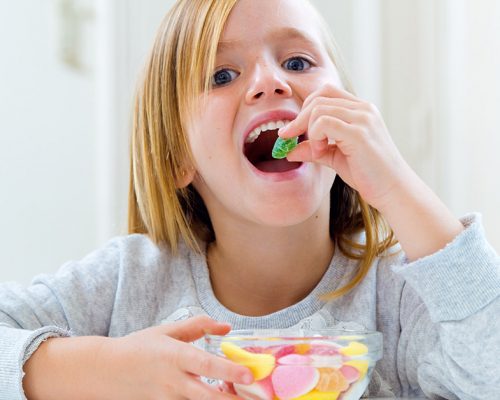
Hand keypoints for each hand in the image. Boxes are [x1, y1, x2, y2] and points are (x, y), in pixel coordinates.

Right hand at [97, 315, 252, 399]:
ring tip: (237, 398)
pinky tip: (214, 397)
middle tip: (255, 399)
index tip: (249, 374)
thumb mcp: (167, 331)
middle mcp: (173, 381)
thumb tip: (226, 327)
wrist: (104, 371)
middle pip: (207, 396)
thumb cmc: (138, 347)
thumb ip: (198, 326)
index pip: (206, 364)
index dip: (229, 371)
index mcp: (175, 356)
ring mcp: (166, 399)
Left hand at [279, 83, 410, 210]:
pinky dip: (315, 136)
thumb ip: (314, 150)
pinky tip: (321, 151)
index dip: (304, 108)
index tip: (290, 131)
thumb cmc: (368, 174)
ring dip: (308, 130)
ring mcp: (363, 119)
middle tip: (289, 138)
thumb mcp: (335, 158)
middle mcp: (363, 109)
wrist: (393, 190)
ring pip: (318, 109)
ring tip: (318, 150)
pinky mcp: (359, 133)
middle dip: (298, 119)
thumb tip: (289, 151)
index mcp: (360, 110)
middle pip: (318, 97)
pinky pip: (323, 123)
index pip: (326, 92)